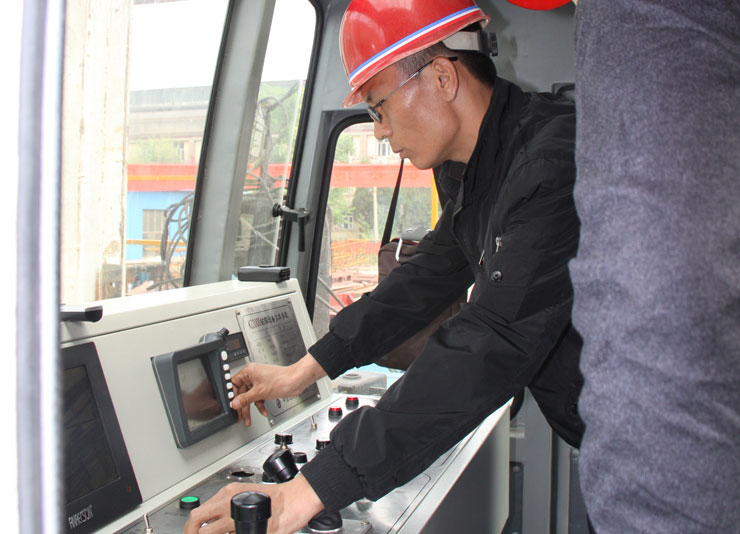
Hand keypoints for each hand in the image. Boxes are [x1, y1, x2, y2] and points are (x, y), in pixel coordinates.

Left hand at [183, 475, 323, 533]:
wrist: (298, 498)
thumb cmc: (278, 499)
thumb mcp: (248, 497)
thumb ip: (230, 510)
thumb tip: (216, 526)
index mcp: (228, 494)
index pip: (199, 512)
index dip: (192, 528)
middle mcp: (229, 503)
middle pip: (196, 520)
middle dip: (191, 533)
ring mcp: (238, 517)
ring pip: (209, 532)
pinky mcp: (249, 530)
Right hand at [231, 354, 325, 426]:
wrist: (297, 381)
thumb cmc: (282, 379)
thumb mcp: (260, 392)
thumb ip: (245, 399)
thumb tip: (235, 403)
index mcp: (249, 371)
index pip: (234, 384)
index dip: (232, 396)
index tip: (232, 405)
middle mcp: (253, 375)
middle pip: (242, 393)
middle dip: (242, 406)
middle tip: (239, 416)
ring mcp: (260, 382)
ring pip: (250, 397)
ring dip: (250, 408)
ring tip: (248, 419)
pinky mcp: (266, 388)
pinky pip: (258, 398)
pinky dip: (260, 405)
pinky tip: (263, 411)